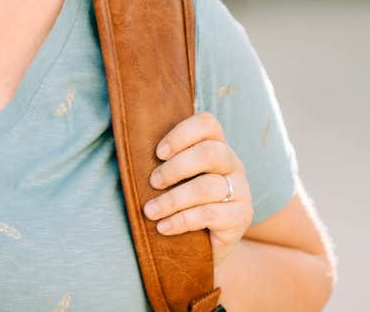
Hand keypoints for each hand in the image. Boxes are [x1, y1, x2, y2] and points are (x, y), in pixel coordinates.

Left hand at [142, 111, 252, 269]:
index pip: (207, 123)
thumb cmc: (180, 203)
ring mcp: (241, 190)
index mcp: (216, 145)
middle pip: (208, 153)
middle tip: (152, 182)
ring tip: (149, 211)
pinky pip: (209, 214)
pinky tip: (163, 227)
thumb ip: (163, 161)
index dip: (181, 134)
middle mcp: (232, 163)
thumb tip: (128, 146)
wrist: (204, 245)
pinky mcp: (241, 216)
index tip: (158, 153)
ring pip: (207, 187)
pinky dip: (181, 220)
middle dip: (174, 168)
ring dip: (172, 199)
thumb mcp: (173, 178)